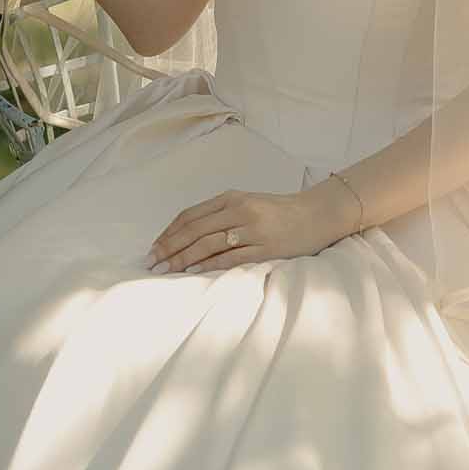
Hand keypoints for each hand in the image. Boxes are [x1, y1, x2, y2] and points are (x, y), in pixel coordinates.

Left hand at [145, 180, 357, 273]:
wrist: (317, 214)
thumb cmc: (278, 211)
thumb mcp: (246, 204)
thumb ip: (220, 215)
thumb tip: (186, 235)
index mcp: (231, 198)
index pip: (190, 215)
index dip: (169, 232)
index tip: (154, 247)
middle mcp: (239, 210)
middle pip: (195, 229)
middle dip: (169, 247)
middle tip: (151, 262)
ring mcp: (252, 229)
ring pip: (209, 243)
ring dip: (183, 258)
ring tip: (166, 269)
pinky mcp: (265, 248)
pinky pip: (231, 257)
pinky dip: (210, 264)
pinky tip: (194, 271)